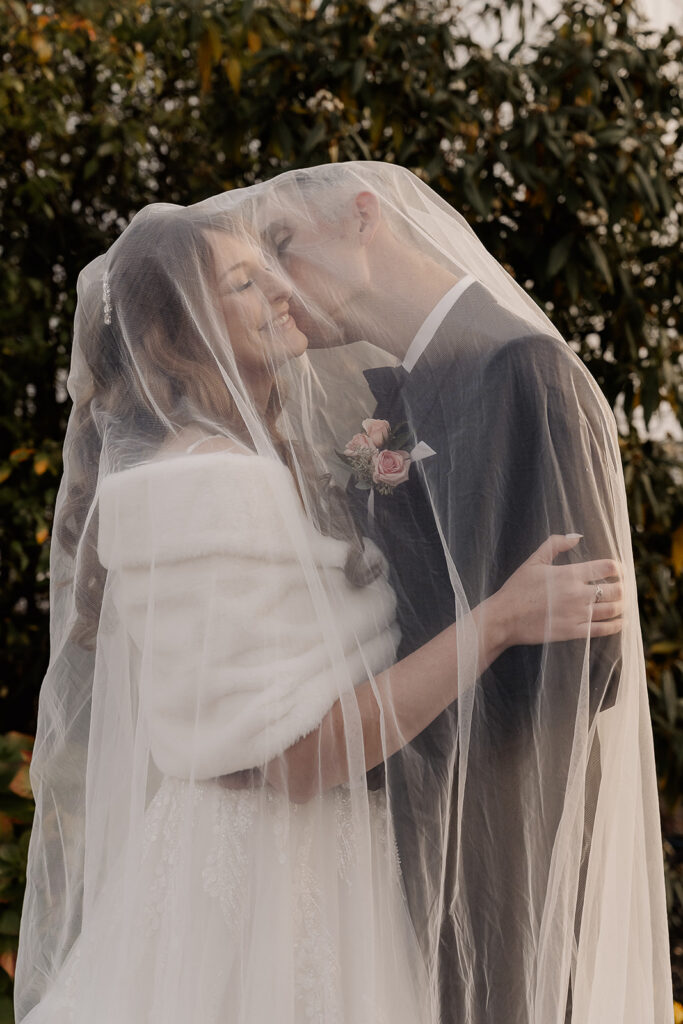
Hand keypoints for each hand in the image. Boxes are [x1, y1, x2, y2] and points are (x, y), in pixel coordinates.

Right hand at [490, 534, 623, 648]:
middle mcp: (578, 594)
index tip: (620, 570)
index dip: (619, 568)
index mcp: (569, 574)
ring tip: (622, 603)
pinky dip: (616, 625)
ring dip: (622, 605)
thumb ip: (555, 544)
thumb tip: (576, 536)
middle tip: (622, 587)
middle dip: (623, 587)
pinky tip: (620, 622)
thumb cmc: (517, 588)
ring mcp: (577, 615)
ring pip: (613, 610)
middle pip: (616, 590)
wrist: (504, 618)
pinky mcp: (574, 632)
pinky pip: (603, 630)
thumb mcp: (533, 561)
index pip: (607, 567)